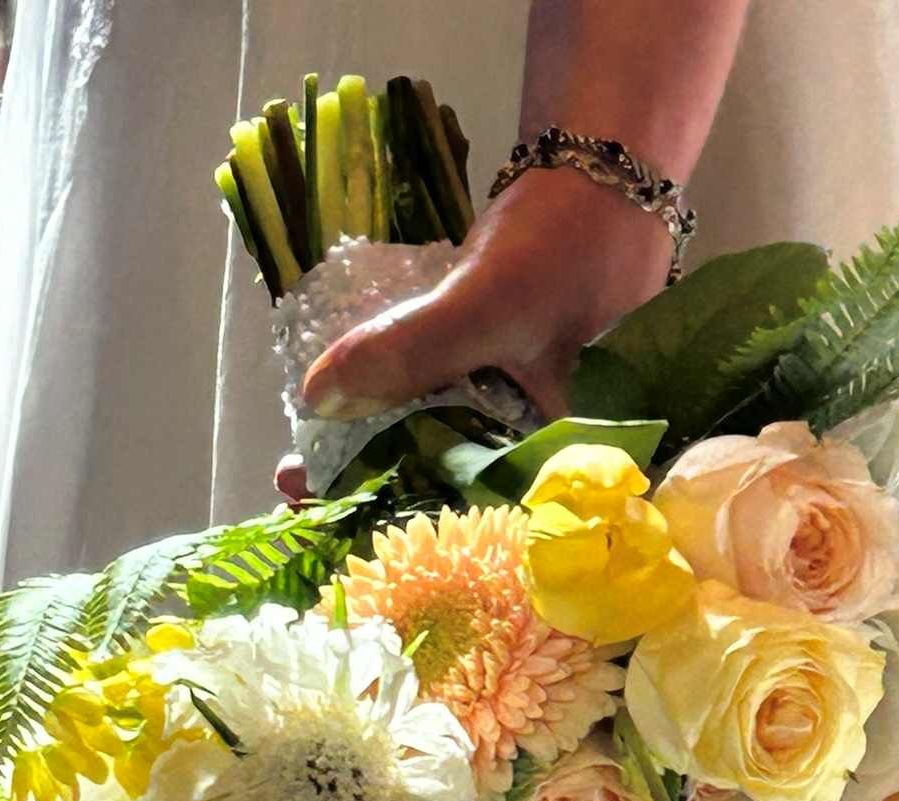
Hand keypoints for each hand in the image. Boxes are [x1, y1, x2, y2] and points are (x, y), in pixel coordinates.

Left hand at [276, 168, 672, 498]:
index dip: (397, 526)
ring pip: (446, 460)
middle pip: (453, 499)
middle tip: (299, 496)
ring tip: (306, 470)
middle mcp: (550, 464)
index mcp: (564, 470)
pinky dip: (402, 419)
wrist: (600, 176)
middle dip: (376, 500)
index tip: (325, 520)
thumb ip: (413, 349)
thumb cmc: (568, 246)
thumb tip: (318, 398)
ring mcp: (528, 427)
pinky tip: (351, 420)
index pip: (473, 523)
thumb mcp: (487, 303)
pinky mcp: (507, 392)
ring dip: (380, 462)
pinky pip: (448, 419)